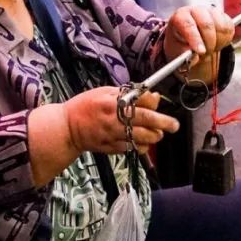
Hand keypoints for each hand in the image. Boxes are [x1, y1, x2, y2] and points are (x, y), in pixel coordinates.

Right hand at [27, 89, 176, 185]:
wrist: (66, 127)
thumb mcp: (104, 92)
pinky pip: (132, 148)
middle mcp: (114, 118)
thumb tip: (151, 97)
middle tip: (174, 125)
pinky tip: (142, 142)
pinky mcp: (111, 147)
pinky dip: (140, 146)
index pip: (140, 100)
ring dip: (154, 136)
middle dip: (163, 123)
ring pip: (141, 137)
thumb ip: (128, 94)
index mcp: (112, 101)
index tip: (158, 102)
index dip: (153, 102)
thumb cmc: (85, 107)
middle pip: (145, 120)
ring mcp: (112, 135)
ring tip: (158, 134)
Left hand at [163, 4, 235, 83]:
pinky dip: (225, 41)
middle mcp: (196, 11)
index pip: (188, 24)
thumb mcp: (178, 53)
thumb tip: (194, 58)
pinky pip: (229, 29)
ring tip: (209, 48)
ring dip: (218, 43)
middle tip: (205, 54)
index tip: (200, 51)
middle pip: (207, 24)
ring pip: (222, 27)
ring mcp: (212, 12)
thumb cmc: (181, 45)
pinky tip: (217, 43)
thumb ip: (185, 56)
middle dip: (209, 43)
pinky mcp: (224, 16)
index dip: (195, 38)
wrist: (191, 42)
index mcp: (181, 16)